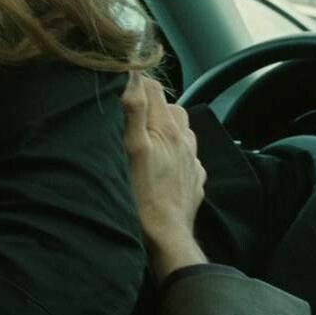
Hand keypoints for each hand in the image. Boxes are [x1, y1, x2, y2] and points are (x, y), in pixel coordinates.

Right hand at [121, 72, 208, 281]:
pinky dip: (176, 153)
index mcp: (167, 128)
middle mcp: (185, 140)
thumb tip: (132, 77)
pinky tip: (162, 164)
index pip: (154, 89)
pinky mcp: (194, 180)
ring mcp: (192, 161)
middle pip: (170, 108)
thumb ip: (134, 111)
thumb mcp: (132, 149)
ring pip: (182, 131)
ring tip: (147, 136)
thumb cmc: (143, 196)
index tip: (121, 81)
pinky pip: (187, 157)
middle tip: (130, 111)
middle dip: (152, 104)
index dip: (137, 81)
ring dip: (166, 128)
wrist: (166, 236)